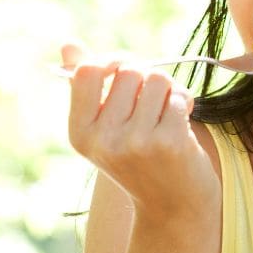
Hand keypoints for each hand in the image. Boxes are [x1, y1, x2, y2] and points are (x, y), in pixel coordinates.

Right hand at [61, 43, 218, 217]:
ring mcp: (136, 142)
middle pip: (128, 69)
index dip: (111, 62)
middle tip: (152, 102)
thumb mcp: (105, 127)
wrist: (173, 207)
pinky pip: (178, 95)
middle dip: (146, 77)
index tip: (125, 73)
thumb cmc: (138, 159)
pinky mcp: (169, 143)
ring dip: (168, 90)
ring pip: (157, 78)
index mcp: (80, 133)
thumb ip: (87, 86)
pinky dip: (184, 102)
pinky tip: (181, 123)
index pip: (87, 71)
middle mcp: (103, 139)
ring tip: (167, 113)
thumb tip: (68, 45)